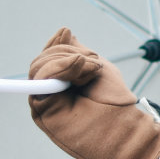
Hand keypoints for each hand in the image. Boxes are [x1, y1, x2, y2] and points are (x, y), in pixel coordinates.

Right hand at [27, 28, 159, 158]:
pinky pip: (40, 81)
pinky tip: (79, 70)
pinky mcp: (41, 110)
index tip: (66, 31)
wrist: (121, 126)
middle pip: (42, 60)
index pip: (48, 57)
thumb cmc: (114, 101)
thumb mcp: (96, 68)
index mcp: (62, 81)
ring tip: (90, 71)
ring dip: (66, 61)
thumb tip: (64, 33)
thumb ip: (76, 53)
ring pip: (38, 67)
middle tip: (92, 63)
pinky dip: (58, 70)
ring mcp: (44, 101)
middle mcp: (50, 91)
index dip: (55, 44)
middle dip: (67, 53)